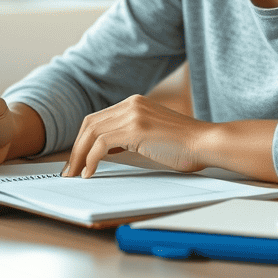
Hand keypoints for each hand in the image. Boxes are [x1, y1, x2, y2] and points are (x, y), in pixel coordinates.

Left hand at [62, 94, 212, 177]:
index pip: (98, 118)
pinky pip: (101, 144)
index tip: (77, 158)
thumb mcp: (152, 135)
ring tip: (75, 174)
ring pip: (91, 132)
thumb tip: (107, 150)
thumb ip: (130, 137)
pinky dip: (91, 159)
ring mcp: (133, 114)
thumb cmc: (186, 145)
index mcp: (135, 103)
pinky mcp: (136, 128)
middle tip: (70, 169)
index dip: (83, 139)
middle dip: (76, 148)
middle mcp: (131, 103)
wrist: (207, 143)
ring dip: (79, 155)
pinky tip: (90, 172)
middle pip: (90, 123)